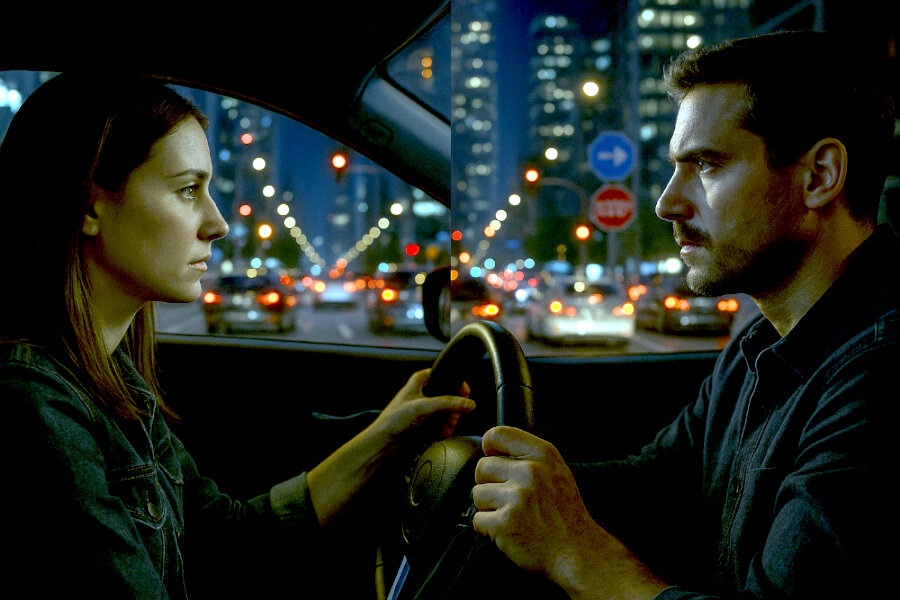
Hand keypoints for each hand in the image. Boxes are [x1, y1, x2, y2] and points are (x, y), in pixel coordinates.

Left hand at [307, 369, 472, 526]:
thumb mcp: (423, 407)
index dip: (457, 384)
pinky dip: (445, 428)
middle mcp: (424, 391)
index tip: (465, 394)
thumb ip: (448, 403)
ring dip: (450, 421)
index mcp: (420, 380)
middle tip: (453, 418)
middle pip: (451, 395)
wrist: (383, 443)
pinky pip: (443, 422)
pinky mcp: (426, 422)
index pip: (445, 374)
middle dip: (454, 409)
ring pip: (449, 410)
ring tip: (445, 429)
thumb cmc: (394, 420)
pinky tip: (441, 434)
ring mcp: (426, 407)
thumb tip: (470, 403)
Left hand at [471, 426, 666, 598]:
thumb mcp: (557, 472)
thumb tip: (490, 450)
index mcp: (543, 454)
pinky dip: (488, 529)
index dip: (490, 449)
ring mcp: (517, 497)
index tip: (495, 461)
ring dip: (489, 508)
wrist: (578, 552)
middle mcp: (530, 471)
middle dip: (490, 484)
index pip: (497, 434)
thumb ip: (528, 457)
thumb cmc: (565, 514)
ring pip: (477, 494)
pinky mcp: (505, 523)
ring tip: (513, 516)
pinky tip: (510, 531)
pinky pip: (477, 520)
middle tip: (509, 499)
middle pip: (482, 467)